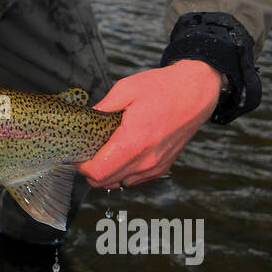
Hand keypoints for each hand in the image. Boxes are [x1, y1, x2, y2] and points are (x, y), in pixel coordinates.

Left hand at [77, 60, 222, 188]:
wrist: (196, 92)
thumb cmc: (163, 88)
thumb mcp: (126, 88)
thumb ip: (102, 107)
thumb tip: (85, 118)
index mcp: (134, 141)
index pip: (98, 171)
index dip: (81, 165)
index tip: (76, 153)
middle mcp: (146, 160)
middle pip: (105, 181)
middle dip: (89, 170)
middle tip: (85, 151)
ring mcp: (155, 166)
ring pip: (119, 183)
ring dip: (106, 172)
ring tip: (103, 151)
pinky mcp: (162, 167)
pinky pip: (134, 179)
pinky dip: (122, 172)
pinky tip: (120, 153)